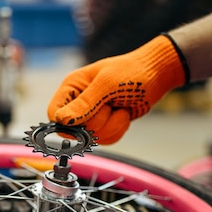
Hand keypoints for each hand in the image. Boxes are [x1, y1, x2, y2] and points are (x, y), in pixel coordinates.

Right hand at [47, 35, 186, 143]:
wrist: (157, 75)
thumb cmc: (133, 72)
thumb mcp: (107, 85)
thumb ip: (85, 103)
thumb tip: (62, 119)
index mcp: (72, 86)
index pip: (54, 113)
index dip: (66, 123)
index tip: (84, 121)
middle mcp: (78, 101)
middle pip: (74, 130)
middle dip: (97, 121)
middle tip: (110, 105)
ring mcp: (92, 114)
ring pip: (91, 137)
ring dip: (110, 126)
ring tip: (120, 107)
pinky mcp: (105, 124)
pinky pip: (104, 139)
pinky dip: (117, 130)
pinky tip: (123, 114)